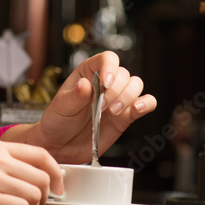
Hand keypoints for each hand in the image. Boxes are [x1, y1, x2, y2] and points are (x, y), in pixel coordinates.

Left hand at [29, 51, 155, 162]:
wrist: (62, 146)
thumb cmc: (58, 121)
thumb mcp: (61, 107)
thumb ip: (74, 97)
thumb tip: (85, 84)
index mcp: (87, 73)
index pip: (107, 58)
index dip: (110, 67)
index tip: (105, 83)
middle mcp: (105, 83)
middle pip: (124, 74)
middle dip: (115, 91)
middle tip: (100, 107)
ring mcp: (117, 98)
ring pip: (137, 85)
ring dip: (128, 98)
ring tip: (112, 113)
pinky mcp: (126, 115)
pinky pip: (147, 103)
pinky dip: (146, 104)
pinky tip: (136, 110)